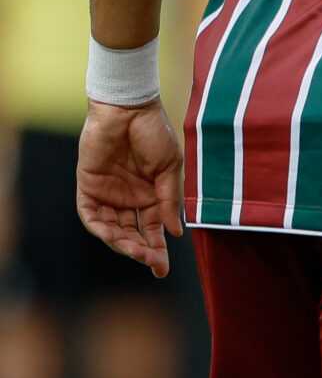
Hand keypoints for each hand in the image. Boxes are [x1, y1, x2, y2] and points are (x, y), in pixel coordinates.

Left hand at [76, 100, 185, 278]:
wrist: (128, 109)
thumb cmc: (154, 132)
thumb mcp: (169, 167)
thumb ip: (170, 199)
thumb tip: (176, 231)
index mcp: (151, 195)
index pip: (153, 229)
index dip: (158, 249)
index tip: (163, 268)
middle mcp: (129, 199)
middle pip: (133, 234)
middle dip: (142, 250)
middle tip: (153, 263)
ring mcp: (108, 194)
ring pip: (112, 229)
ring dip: (123, 243)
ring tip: (137, 251)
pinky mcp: (89, 187)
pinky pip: (91, 215)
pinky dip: (101, 227)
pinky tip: (114, 236)